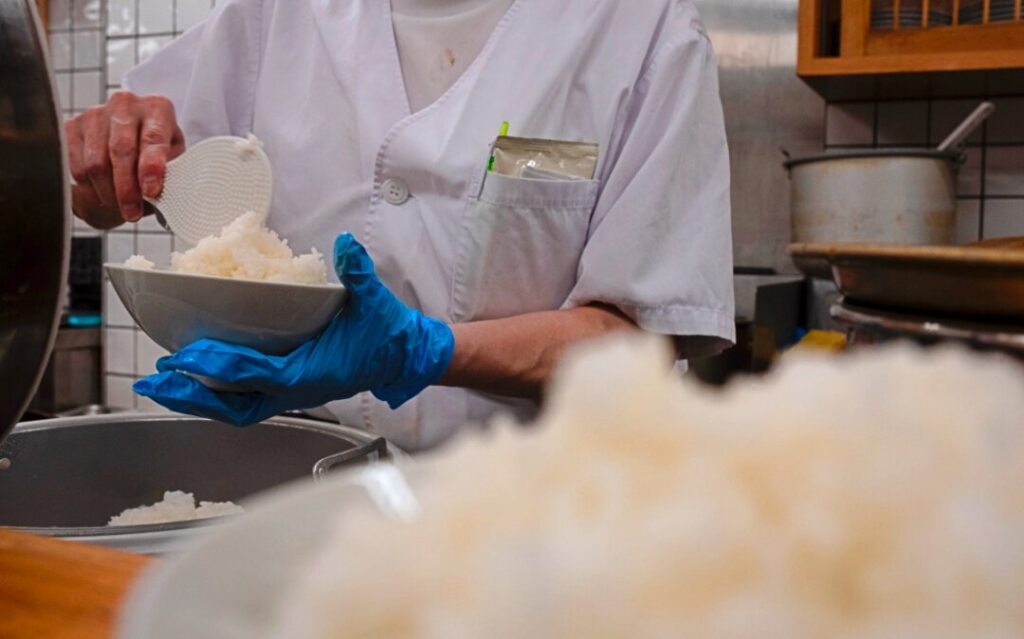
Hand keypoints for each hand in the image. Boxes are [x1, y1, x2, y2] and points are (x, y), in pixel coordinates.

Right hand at [65, 91, 184, 228]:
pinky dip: (89, 189)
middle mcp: (125, 105)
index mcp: (157, 108)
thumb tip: (159, 198)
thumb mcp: (173, 160)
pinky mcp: (71, 127)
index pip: (153, 138)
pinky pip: (75, 166)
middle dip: (126, 188)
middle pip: (120, 151)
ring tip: (120, 208)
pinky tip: (104, 195)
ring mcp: (95, 114)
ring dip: (108, 193)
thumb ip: (170, 174)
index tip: (152, 191)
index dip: (151, 167)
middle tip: (132, 214)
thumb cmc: (158, 151)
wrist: (132, 136)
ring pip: (95, 162)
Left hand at [134, 234, 455, 425]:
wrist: (402, 356)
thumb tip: (347, 244)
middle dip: (190, 393)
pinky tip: (192, 380)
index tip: (185, 355)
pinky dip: (213, 394)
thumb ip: (359, 273)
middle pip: (231, 403)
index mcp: (310, 373)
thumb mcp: (375, 302)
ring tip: (160, 383)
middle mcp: (294, 390)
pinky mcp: (287, 389)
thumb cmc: (387, 333)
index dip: (217, 367)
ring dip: (195, 397)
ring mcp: (289, 393)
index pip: (255, 374)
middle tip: (153, 379)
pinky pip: (242, 400)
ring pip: (232, 406)